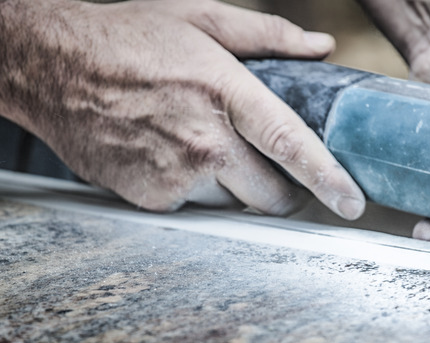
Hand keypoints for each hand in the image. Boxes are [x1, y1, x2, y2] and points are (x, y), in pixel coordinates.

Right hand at [0, 0, 364, 218]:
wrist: (50, 67)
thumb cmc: (128, 39)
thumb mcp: (200, 18)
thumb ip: (267, 35)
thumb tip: (320, 46)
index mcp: (222, 91)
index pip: (289, 144)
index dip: (327, 178)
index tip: (353, 203)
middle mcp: (202, 140)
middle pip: (271, 195)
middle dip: (285, 193)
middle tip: (278, 173)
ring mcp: (173, 175)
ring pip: (234, 205)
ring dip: (236, 189)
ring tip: (210, 149)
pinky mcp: (149, 198)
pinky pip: (196, 209)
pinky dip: (199, 192)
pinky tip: (177, 157)